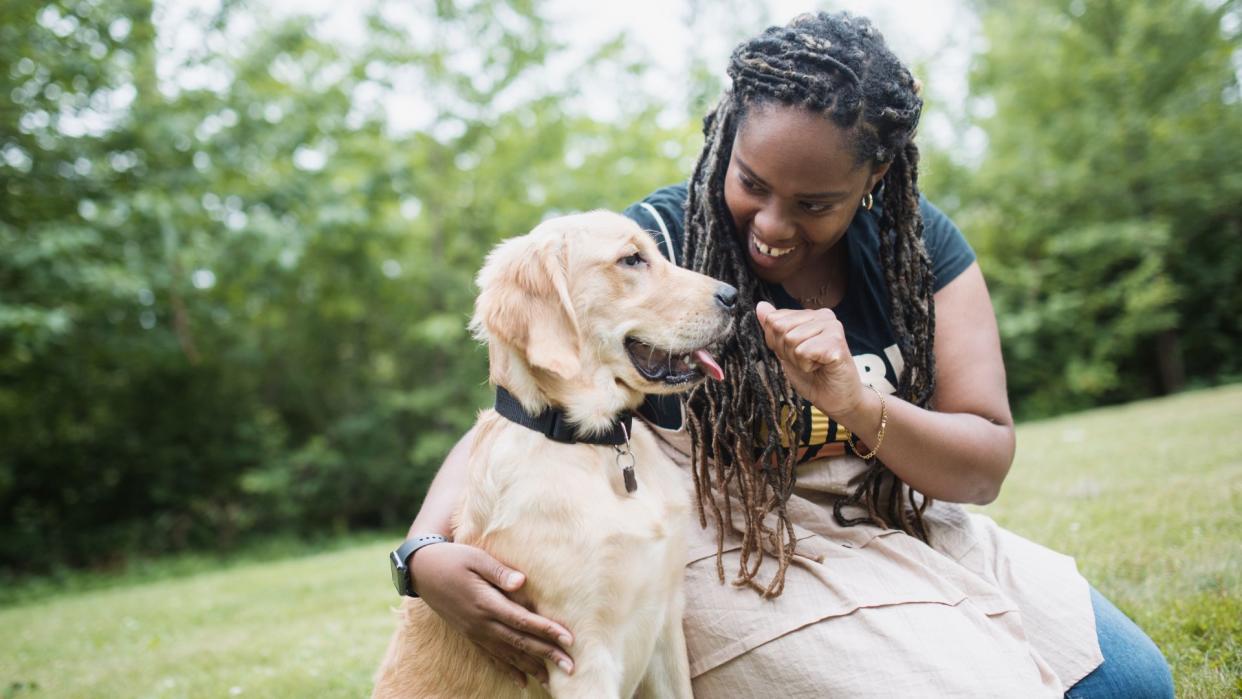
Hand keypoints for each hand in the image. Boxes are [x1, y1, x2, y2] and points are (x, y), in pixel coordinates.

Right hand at [410, 542, 574, 687]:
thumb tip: (522, 581)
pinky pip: (492, 657)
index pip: (522, 621)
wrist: (421, 571)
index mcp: (485, 603)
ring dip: (532, 667)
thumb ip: (499, 572)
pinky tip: (522, 681)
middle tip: (572, 667)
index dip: (547, 631)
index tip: (569, 639)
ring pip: (509, 655)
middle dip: (547, 655)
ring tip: (553, 681)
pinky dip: (509, 670)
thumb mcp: (476, 558)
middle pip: (520, 642)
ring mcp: (475, 632)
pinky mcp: (471, 634)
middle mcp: (481, 623)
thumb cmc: (452, 559)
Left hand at [755, 301, 862, 416]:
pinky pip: (803, 351)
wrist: (837, 400)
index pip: (773, 319)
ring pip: (791, 339)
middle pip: (780, 328)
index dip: (777, 343)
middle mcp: (824, 316)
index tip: (796, 354)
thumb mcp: (786, 351)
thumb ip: (774, 329)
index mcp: (811, 315)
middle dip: (786, 351)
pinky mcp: (837, 342)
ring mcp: (832, 327)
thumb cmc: (813, 377)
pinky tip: (822, 367)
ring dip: (798, 360)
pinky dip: (807, 366)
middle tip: (807, 361)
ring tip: (815, 365)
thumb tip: (760, 306)